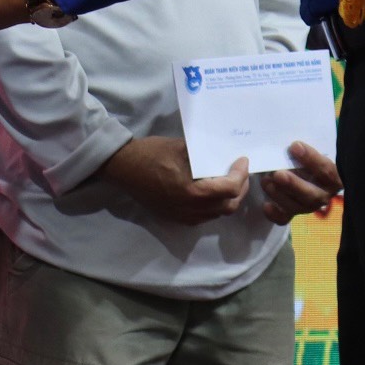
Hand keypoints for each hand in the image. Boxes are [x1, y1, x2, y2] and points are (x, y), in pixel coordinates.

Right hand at [98, 137, 250, 225]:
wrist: (122, 167)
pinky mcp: (176, 217)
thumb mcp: (180, 147)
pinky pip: (204, 216)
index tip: (242, 161)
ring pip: (218, 213)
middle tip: (240, 173)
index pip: (230, 188)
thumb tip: (223, 154)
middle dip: (240, 189)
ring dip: (228, 198)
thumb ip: (203, 154)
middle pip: (229, 205)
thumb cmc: (150, 153)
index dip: (241, 174)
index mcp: (193, 191)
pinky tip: (210, 192)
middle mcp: (191, 208)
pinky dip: (214, 206)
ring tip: (228, 181)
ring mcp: (183, 216)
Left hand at [258, 141, 342, 224]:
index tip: (294, 146)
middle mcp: (323, 194)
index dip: (312, 159)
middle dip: (295, 185)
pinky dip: (275, 214)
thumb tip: (292, 144)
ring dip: (281, 195)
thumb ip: (301, 149)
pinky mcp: (292, 212)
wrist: (297, 168)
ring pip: (299, 207)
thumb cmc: (303, 156)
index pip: (327, 170)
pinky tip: (266, 205)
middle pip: (313, 195)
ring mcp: (308, 205)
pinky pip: (285, 219)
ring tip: (266, 181)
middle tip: (278, 174)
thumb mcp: (305, 151)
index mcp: (332, 177)